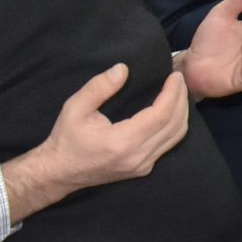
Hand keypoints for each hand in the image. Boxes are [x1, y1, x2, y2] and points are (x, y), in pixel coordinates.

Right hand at [2, 65, 189, 219]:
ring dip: (182, 113)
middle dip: (181, 99)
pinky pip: (168, 145)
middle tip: (179, 79)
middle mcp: (138, 157)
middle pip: (174, 125)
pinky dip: (174, 125)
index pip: (161, 115)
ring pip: (175, 137)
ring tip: (178, 91)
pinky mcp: (143, 169)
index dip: (172, 94)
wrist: (59, 172)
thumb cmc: (66, 138)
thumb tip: (123, 69)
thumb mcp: (75, 108)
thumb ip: (99, 87)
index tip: (175, 76)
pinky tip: (171, 111)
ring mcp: (143, 166)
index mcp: (123, 142)